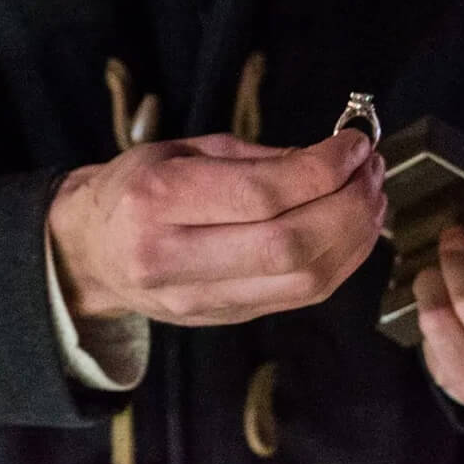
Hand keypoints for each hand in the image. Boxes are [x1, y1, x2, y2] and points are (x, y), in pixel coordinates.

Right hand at [47, 129, 385, 326]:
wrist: (90, 253)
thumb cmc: (138, 186)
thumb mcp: (183, 150)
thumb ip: (256, 157)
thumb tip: (330, 158)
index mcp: (157, 200)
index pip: (261, 194)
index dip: (323, 170)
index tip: (354, 144)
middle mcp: (174, 257)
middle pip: (288, 246)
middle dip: (348, 205)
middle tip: (371, 170)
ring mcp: (198, 299)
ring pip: (303, 282)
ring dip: (354, 237)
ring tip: (372, 196)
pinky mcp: (224, 320)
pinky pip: (299, 298)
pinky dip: (340, 262)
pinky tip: (354, 230)